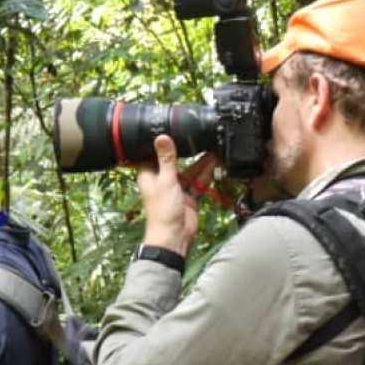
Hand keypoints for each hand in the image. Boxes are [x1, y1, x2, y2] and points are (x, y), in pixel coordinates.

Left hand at [134, 135, 217, 256]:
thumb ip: (167, 158)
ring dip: (200, 164)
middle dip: (187, 153)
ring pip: (189, 173)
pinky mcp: (188, 198)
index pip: (154, 155)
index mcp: (150, 175)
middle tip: (199, 137)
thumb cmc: (163, 209)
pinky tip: (214, 165)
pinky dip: (205, 177)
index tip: (173, 129)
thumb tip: (161, 136)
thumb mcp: (166, 180)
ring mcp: (176, 190)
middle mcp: (162, 181)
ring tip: (213, 150)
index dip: (163, 144)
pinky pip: (198, 184)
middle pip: (176, 163)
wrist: (174, 236)